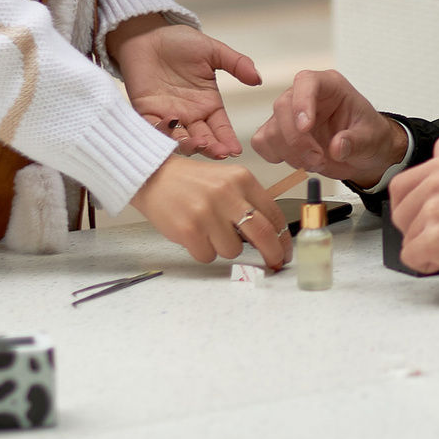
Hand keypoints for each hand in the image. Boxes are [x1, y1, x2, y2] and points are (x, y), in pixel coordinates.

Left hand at [110, 18, 259, 159]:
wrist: (147, 33)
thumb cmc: (179, 42)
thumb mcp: (213, 51)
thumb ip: (236, 64)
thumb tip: (258, 79)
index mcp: (207, 104)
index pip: (221, 128)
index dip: (228, 139)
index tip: (236, 150)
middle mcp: (189, 114)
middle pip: (203, 139)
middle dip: (211, 148)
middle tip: (219, 152)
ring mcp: (167, 115)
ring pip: (179, 139)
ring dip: (189, 145)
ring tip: (199, 143)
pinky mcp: (146, 111)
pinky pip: (153, 127)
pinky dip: (161, 131)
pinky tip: (172, 125)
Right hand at [130, 157, 291, 268]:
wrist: (154, 176)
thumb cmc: (192, 183)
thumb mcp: (227, 180)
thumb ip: (248, 202)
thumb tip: (271, 236)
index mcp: (242, 179)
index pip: (273, 213)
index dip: (283, 237)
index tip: (284, 250)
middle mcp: (227, 194)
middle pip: (263, 234)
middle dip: (272, 253)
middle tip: (273, 262)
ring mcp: (207, 213)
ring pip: (233, 250)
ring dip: (224, 247)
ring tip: (209, 231)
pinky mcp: (189, 230)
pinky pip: (208, 256)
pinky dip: (203, 251)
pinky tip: (194, 234)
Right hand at [250, 69, 408, 188]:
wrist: (363, 154)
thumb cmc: (368, 135)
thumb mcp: (372, 138)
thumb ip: (356, 141)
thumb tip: (337, 147)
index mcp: (329, 85)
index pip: (307, 81)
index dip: (302, 102)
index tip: (306, 127)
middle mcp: (304, 96)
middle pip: (283, 108)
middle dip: (297, 140)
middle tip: (317, 160)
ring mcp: (289, 115)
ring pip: (272, 130)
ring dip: (291, 154)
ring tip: (317, 163)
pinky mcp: (279, 133)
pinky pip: (263, 142)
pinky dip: (277, 156)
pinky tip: (299, 162)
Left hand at [388, 138, 438, 280]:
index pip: (399, 188)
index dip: (408, 209)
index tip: (423, 217)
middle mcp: (435, 186)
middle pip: (399, 216)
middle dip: (417, 231)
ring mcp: (434, 211)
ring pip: (407, 239)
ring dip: (427, 249)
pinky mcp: (436, 239)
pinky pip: (412, 258)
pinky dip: (428, 264)